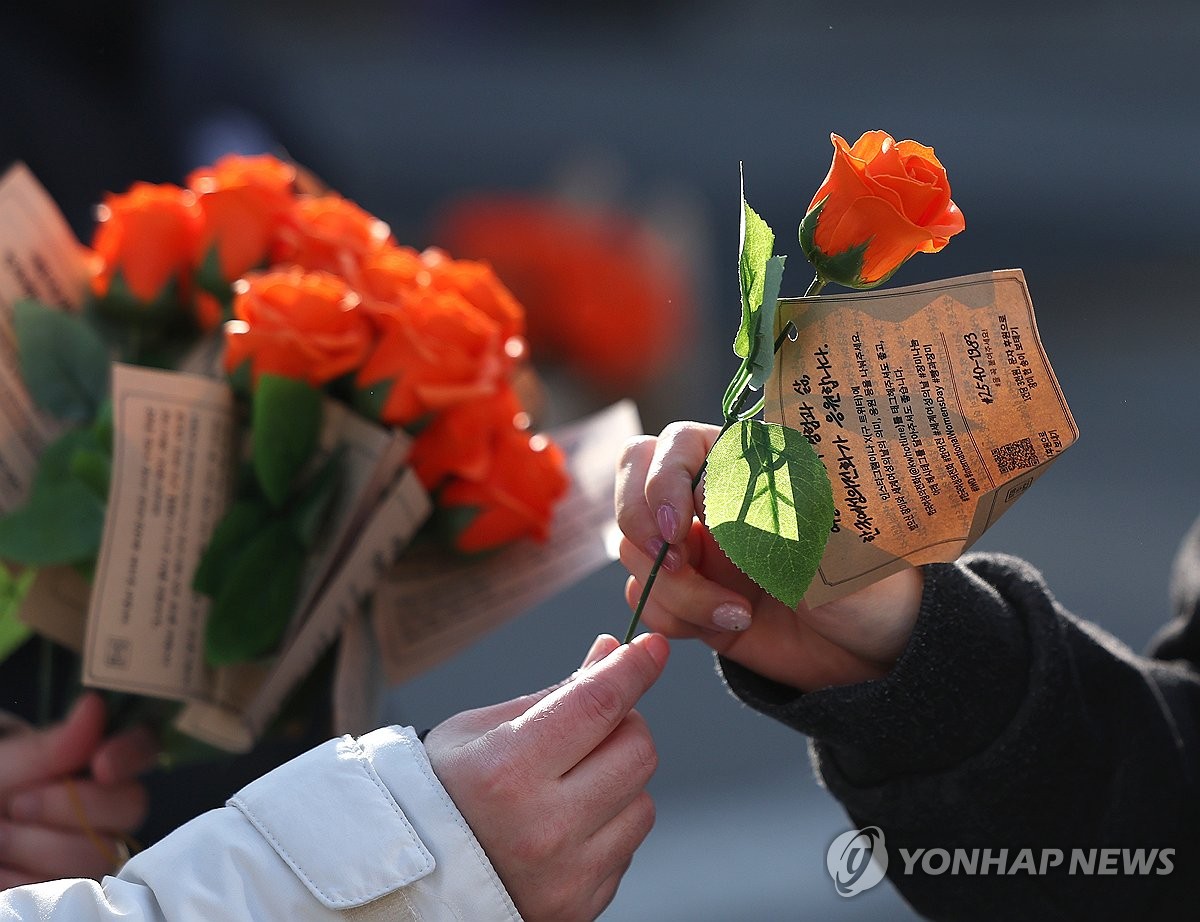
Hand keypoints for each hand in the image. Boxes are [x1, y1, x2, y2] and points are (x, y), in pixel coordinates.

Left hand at [0, 692, 158, 888]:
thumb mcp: (7, 767)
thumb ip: (51, 747)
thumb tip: (95, 705)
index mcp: (100, 763)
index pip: (144, 748)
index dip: (132, 755)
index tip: (102, 764)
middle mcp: (111, 806)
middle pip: (131, 806)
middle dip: (69, 807)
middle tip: (17, 805)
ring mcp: (98, 850)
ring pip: (97, 853)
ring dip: (33, 846)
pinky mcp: (77, 889)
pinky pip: (68, 889)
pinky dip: (24, 880)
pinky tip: (4, 868)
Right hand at [425, 632, 667, 921]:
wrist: (409, 880)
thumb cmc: (439, 793)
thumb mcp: (480, 730)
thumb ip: (555, 694)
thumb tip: (613, 655)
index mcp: (507, 770)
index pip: (597, 704)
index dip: (633, 669)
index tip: (652, 648)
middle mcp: (542, 827)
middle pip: (637, 751)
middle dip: (625, 726)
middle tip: (592, 728)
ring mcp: (565, 875)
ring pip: (643, 803)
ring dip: (619, 783)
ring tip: (568, 787)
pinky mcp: (579, 908)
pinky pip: (626, 849)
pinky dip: (607, 828)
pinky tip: (563, 828)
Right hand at [616, 422, 923, 691]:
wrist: (878, 655)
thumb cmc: (868, 583)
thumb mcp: (824, 541)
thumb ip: (765, 513)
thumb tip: (703, 493)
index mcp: (752, 465)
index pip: (676, 443)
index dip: (664, 480)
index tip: (683, 524)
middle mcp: (715, 498)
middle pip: (634, 481)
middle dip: (641, 523)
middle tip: (677, 561)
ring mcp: (699, 547)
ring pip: (636, 549)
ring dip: (674, 588)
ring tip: (736, 611)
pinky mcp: (690, 597)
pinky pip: (646, 599)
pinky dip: (675, 617)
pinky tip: (729, 625)